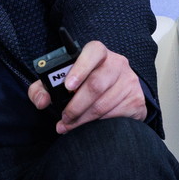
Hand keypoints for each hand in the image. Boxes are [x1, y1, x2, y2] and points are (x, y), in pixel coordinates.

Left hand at [27, 40, 146, 133]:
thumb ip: (44, 88)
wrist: (117, 92)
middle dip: (76, 106)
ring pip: (104, 104)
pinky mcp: (136, 100)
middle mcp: (117, 64)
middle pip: (96, 84)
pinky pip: (116, 116)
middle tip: (64, 118)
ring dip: (84, 119)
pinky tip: (90, 127)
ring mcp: (129, 82)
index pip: (93, 52)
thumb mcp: (61, 82)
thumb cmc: (84, 84)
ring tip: (70, 126)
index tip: (67, 86)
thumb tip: (42, 102)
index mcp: (98, 53)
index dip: (80, 68)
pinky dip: (99, 125)